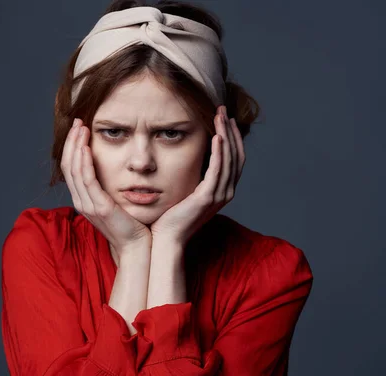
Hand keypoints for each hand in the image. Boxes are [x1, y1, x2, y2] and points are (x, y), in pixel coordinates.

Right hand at [61, 118, 151, 254]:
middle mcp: (81, 201)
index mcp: (83, 199)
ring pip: (74, 170)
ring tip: (81, 128)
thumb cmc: (132, 225)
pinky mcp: (98, 207)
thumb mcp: (116, 201)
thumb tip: (113, 168)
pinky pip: (86, 180)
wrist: (138, 246)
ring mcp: (88, 205)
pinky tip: (87, 147)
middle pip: (68, 166)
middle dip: (72, 141)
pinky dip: (84, 161)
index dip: (72, 147)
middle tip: (78, 122)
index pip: (70, 168)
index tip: (79, 128)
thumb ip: (109, 186)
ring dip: (76, 146)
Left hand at [150, 105, 245, 244]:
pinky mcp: (207, 197)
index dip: (232, 137)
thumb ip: (192, 177)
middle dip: (231, 131)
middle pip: (236, 155)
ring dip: (226, 135)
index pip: (235, 159)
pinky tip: (217, 136)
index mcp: (221, 191)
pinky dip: (220, 152)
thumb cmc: (170, 217)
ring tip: (220, 117)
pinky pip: (218, 170)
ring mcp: (218, 196)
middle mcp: (225, 192)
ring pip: (230, 159)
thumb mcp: (185, 192)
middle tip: (223, 110)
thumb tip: (187, 159)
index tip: (225, 119)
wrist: (166, 238)